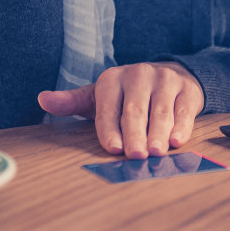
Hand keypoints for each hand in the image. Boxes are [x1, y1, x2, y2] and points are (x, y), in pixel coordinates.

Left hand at [37, 61, 204, 158]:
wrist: (167, 76)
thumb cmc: (126, 94)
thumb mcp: (98, 97)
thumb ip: (71, 102)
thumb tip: (43, 100)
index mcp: (112, 79)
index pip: (108, 107)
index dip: (110, 129)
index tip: (112, 148)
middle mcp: (138, 75)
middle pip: (135, 110)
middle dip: (135, 134)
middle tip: (136, 155)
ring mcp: (165, 80)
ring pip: (160, 110)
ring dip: (158, 132)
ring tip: (156, 152)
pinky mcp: (186, 89)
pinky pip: (183, 109)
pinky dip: (181, 126)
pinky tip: (177, 140)